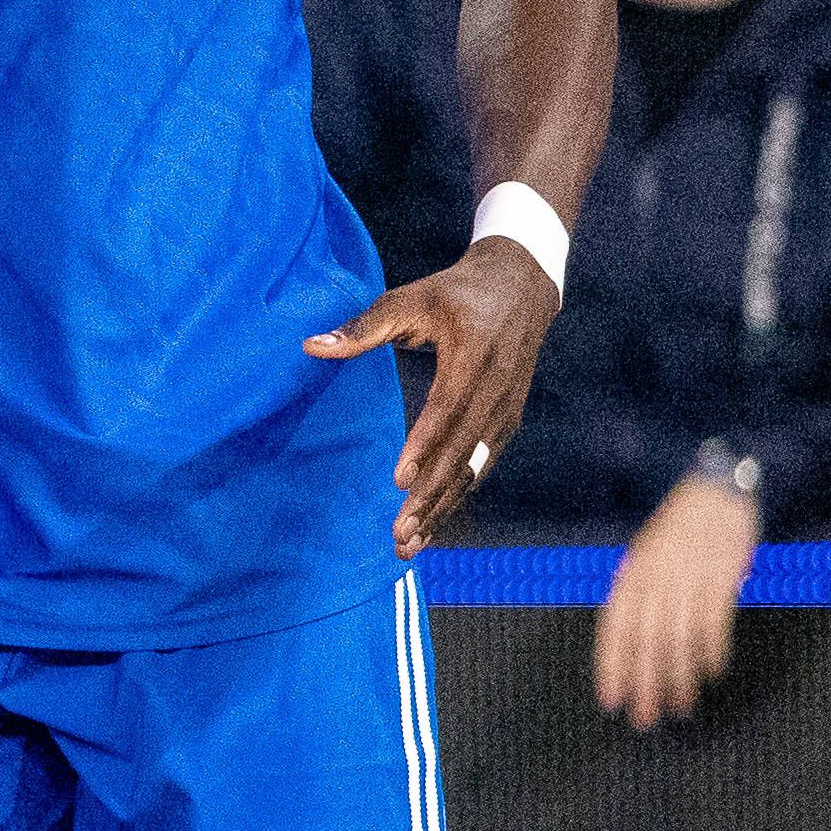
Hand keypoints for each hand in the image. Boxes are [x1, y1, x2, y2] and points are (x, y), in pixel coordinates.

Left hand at [309, 232, 557, 550]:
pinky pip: (482, 465)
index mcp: (474, 356)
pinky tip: (433, 524)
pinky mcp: (507, 422)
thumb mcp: (408, 300)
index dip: (424, 445)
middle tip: (399, 533)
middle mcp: (497, 389)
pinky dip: (458, 496)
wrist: (521, 287)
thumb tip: (310, 346)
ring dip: (443, 507)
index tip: (398, 480)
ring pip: (474, 467)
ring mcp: (507, 409)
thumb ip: (362, 327)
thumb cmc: (454, 294)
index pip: (447, 409)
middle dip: (431, 495)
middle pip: (462, 451)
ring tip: (410, 543)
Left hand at [594, 466, 755, 729]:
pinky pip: (713, 621)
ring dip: (678, 676)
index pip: (614, 630)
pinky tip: (710, 672)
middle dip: (644, 684)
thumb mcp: (646, 559)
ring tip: (681, 706)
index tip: (612, 702)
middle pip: (644, 642)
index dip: (611, 668)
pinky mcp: (720, 574)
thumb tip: (633, 645)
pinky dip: (710, 650)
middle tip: (647, 719)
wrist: (717, 490)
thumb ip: (639, 597)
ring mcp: (687, 576)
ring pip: (677, 637)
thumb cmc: (681, 531)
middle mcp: (654, 578)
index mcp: (630, 576)